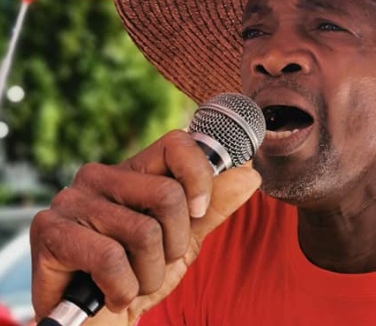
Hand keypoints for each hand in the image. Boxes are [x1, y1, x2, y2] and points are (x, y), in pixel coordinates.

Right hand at [30, 129, 260, 324]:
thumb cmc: (139, 276)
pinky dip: (124, 289)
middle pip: (168, 194)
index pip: (177, 143)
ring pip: (144, 231)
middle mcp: (99, 176)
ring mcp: (71, 201)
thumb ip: (214, 207)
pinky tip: (111, 293)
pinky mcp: (50, 232)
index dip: (200, 176)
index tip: (201, 211)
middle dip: (176, 243)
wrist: (98, 324)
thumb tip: (250, 174)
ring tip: (132, 281)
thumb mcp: (185, 240)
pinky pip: (111, 259)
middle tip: (157, 263)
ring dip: (149, 273)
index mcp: (133, 171)